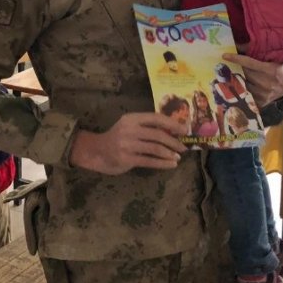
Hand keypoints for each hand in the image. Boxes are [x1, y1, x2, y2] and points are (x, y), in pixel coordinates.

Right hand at [69, 112, 187, 174]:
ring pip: (155, 148)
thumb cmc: (118, 138)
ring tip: (178, 157)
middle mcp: (129, 129)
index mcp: (132, 118)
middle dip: (174, 141)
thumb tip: (173, 130)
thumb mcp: (130, 126)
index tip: (185, 130)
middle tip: (184, 147)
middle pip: (158, 134)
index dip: (172, 123)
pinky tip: (171, 165)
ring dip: (170, 153)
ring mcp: (127, 144)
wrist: (97, 151)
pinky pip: (149, 161)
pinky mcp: (126, 159)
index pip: (156, 118)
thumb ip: (146, 126)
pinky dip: (163, 163)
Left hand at [222, 53, 282, 107]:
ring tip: (241, 76)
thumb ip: (258, 53)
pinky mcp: (261, 102)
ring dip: (240, 79)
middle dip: (239, 68)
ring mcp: (264, 94)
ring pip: (244, 84)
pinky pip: (246, 94)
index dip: (236, 59)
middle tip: (234, 65)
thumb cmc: (277, 69)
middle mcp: (267, 83)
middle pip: (245, 73)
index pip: (249, 63)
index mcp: (271, 70)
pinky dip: (243, 89)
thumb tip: (238, 45)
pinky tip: (243, 86)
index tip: (225, 55)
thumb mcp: (272, 59)